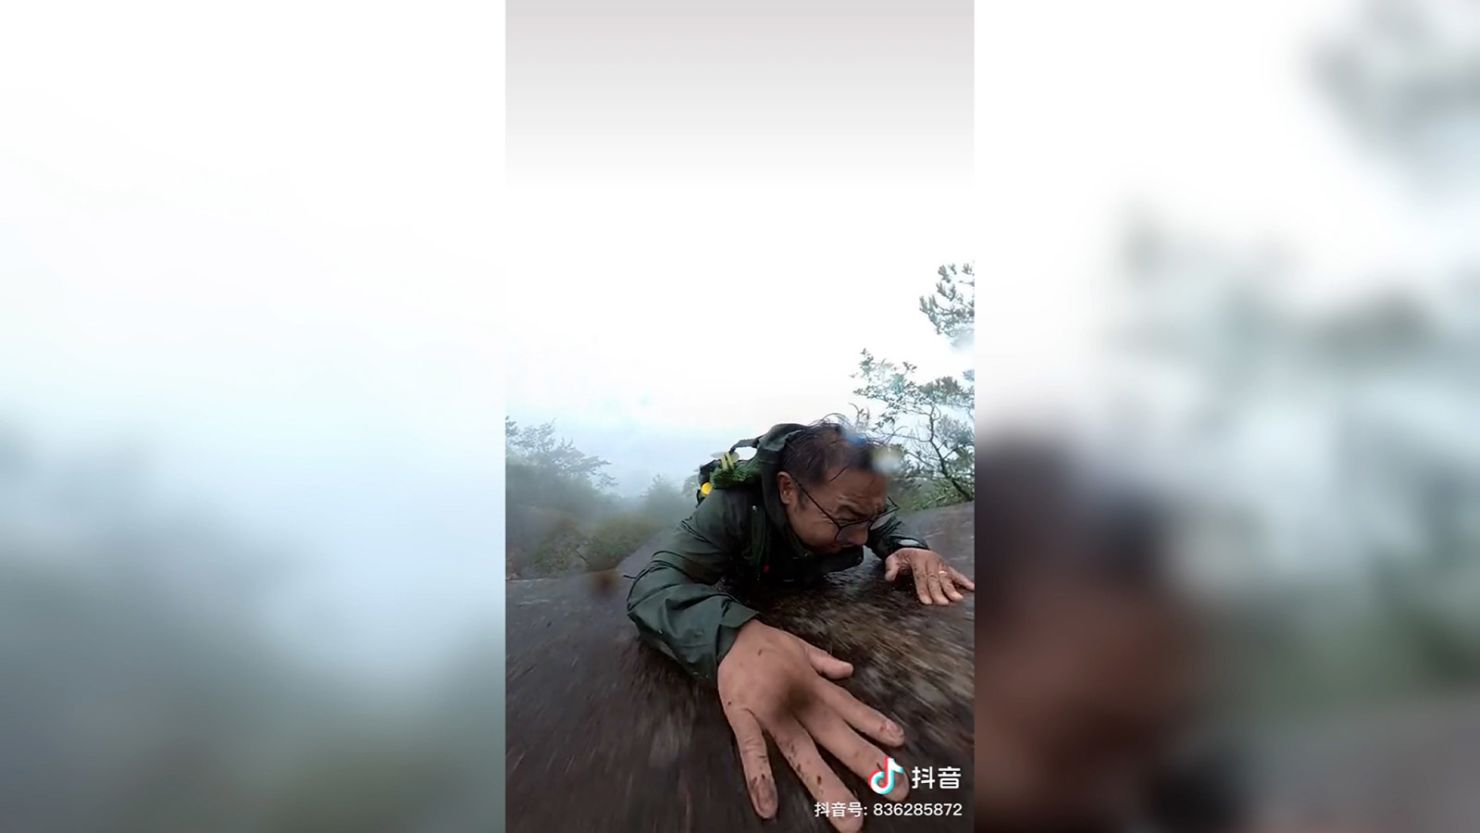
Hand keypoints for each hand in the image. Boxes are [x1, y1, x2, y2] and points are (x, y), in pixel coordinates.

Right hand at [717, 620, 908, 831]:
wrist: (725, 635)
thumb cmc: (764, 645)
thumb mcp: (800, 647)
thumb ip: (824, 663)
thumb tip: (848, 671)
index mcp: (813, 686)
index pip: (850, 707)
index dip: (874, 724)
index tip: (899, 742)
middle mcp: (799, 702)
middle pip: (837, 735)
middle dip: (866, 762)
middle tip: (895, 789)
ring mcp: (772, 714)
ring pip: (803, 752)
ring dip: (827, 785)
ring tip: (848, 816)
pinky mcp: (743, 720)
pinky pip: (753, 752)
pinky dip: (760, 778)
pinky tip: (768, 806)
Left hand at [884, 547, 974, 604]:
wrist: (914, 547)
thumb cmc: (903, 556)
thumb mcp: (893, 558)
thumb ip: (891, 567)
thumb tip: (889, 577)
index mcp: (918, 558)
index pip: (921, 576)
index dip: (923, 589)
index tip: (926, 601)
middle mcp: (932, 560)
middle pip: (935, 578)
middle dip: (938, 592)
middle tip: (942, 603)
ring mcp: (941, 563)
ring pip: (946, 577)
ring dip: (952, 588)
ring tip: (957, 599)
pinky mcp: (946, 566)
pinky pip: (956, 573)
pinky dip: (965, 580)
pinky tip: (972, 587)